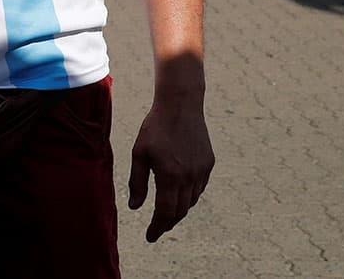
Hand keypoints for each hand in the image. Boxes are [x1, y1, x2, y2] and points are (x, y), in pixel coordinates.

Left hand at [128, 96, 213, 241]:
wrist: (181, 105)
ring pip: (191, 201)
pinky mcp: (208, 163)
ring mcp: (201, 170)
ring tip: (167, 213)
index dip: (158, 227)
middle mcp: (189, 177)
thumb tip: (135, 208)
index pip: (165, 212)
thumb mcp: (139, 153)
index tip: (150, 237)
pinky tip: (179, 193)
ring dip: (179, 210)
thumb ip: (137, 182)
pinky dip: (189, 196)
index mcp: (170, 175)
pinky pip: (199, 187)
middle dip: (168, 223)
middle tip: (157, 228)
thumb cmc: (154, 127)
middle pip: (179, 211)